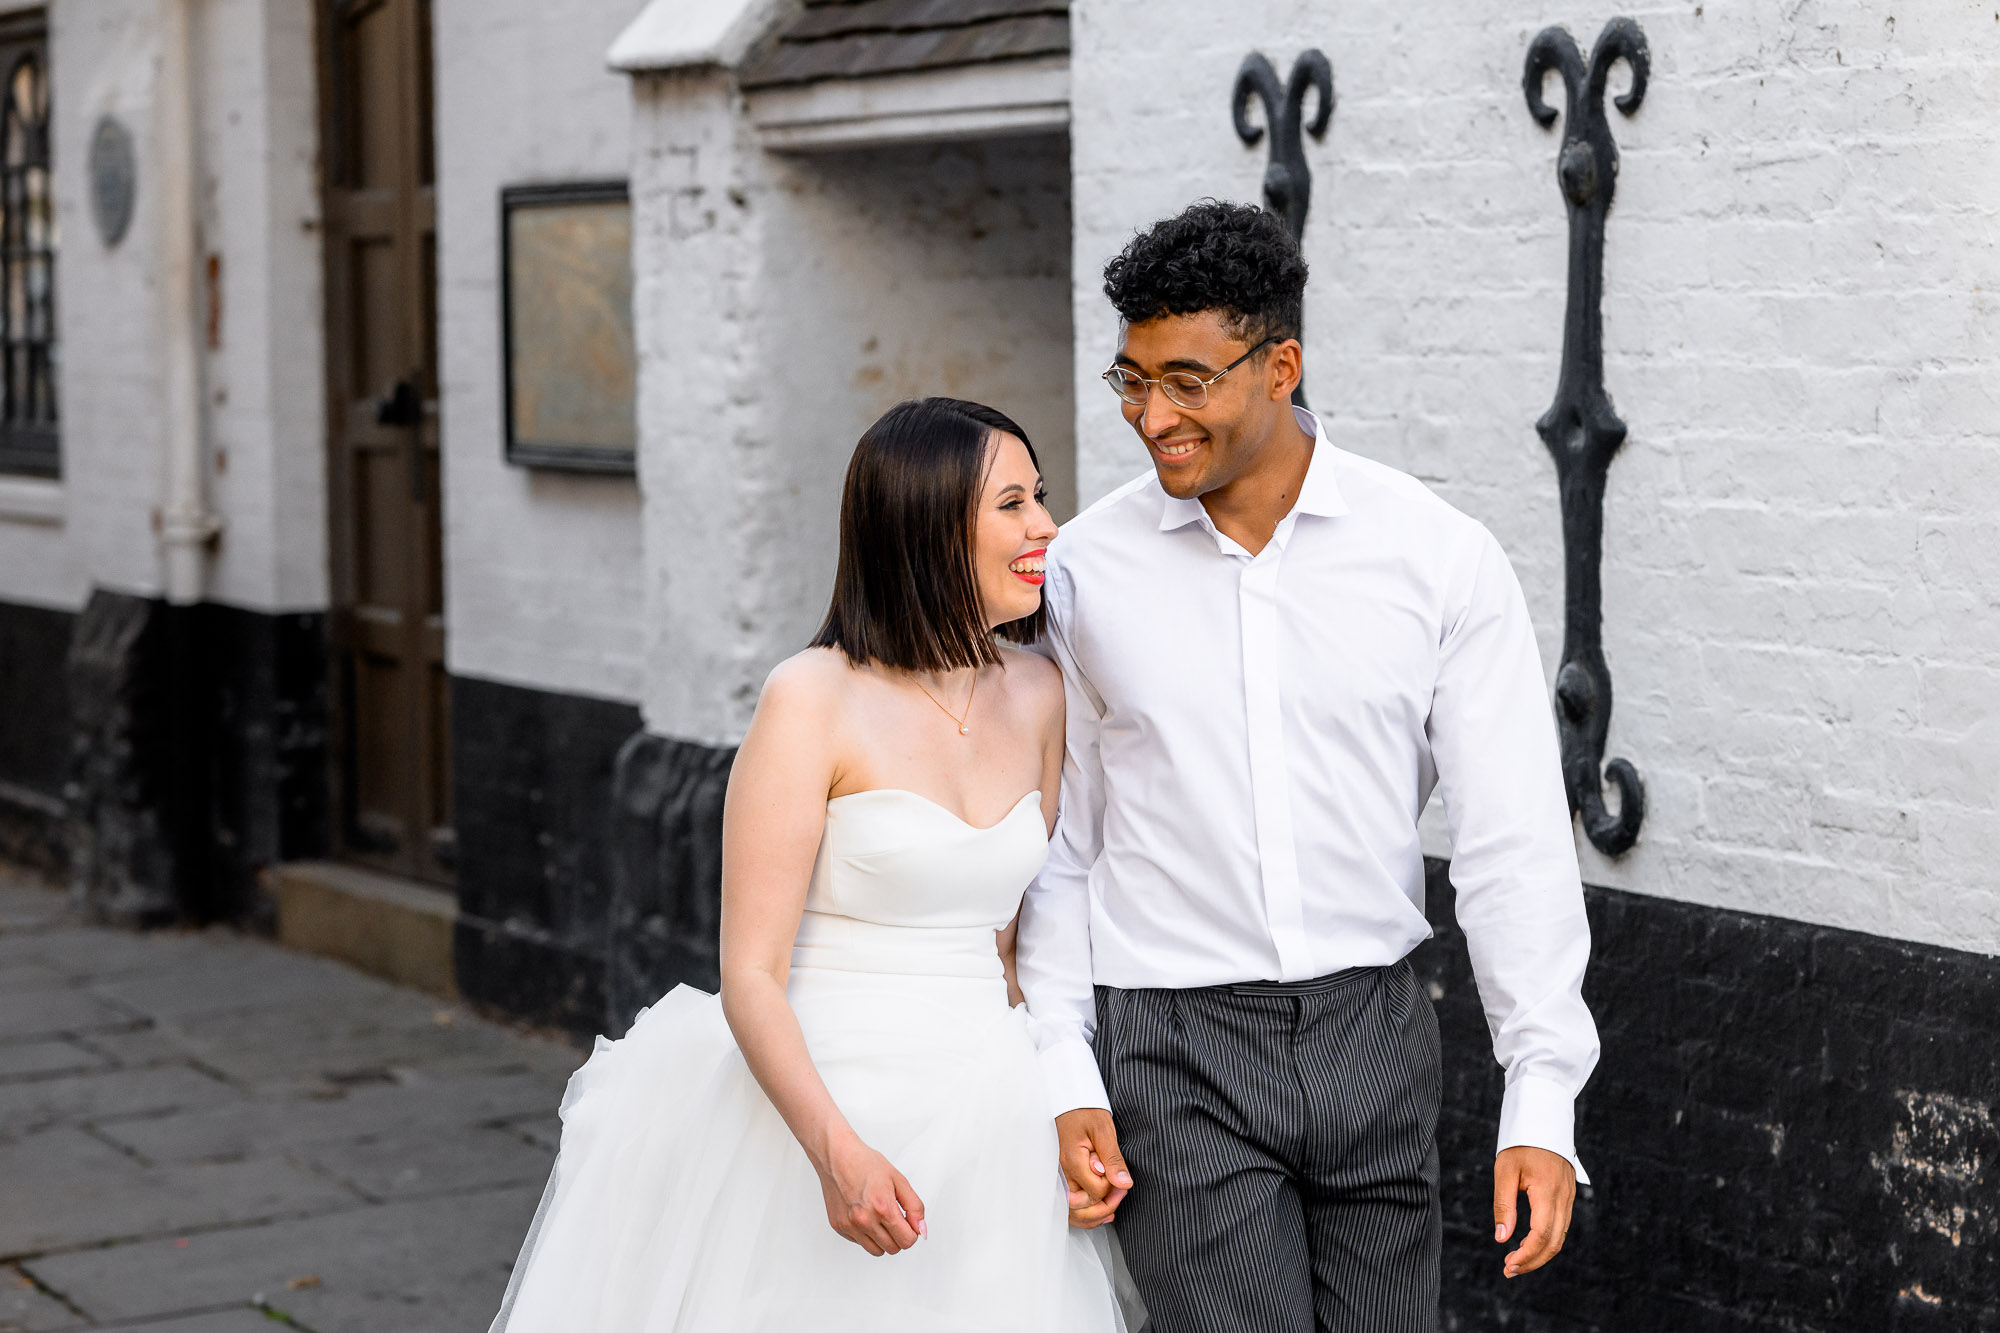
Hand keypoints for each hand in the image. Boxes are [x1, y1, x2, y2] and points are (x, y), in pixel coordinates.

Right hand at [818, 1134, 924, 1255]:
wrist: (837, 1156)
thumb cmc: (865, 1163)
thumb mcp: (898, 1180)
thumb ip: (914, 1206)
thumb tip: (921, 1228)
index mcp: (883, 1207)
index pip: (907, 1240)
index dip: (912, 1232)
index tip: (909, 1223)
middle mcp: (865, 1220)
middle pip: (893, 1249)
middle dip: (899, 1236)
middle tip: (895, 1219)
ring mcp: (850, 1225)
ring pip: (876, 1251)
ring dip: (883, 1239)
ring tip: (880, 1219)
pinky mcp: (838, 1227)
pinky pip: (860, 1243)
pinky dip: (866, 1235)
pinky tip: (865, 1215)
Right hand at [1056, 1107, 1132, 1228]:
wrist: (1067, 1101)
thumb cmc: (1084, 1111)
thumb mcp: (1104, 1130)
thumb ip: (1113, 1159)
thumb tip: (1124, 1184)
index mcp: (1072, 1159)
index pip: (1096, 1190)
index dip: (1113, 1188)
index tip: (1122, 1178)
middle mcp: (1061, 1172)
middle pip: (1082, 1207)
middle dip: (1105, 1205)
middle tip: (1121, 1192)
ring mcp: (1057, 1176)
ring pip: (1072, 1212)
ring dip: (1094, 1214)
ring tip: (1112, 1205)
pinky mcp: (1059, 1177)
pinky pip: (1067, 1206)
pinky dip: (1083, 1214)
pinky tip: (1099, 1211)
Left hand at [1493, 1145, 1575, 1277]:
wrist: (1543, 1120)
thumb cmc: (1520, 1144)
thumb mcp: (1504, 1171)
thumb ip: (1504, 1205)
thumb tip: (1502, 1238)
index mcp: (1548, 1192)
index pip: (1541, 1235)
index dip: (1526, 1255)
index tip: (1508, 1264)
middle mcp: (1563, 1198)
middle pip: (1554, 1242)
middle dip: (1533, 1261)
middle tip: (1509, 1270)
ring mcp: (1569, 1197)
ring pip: (1560, 1237)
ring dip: (1540, 1254)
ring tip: (1516, 1261)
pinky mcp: (1568, 1195)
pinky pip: (1561, 1226)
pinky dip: (1547, 1240)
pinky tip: (1529, 1244)